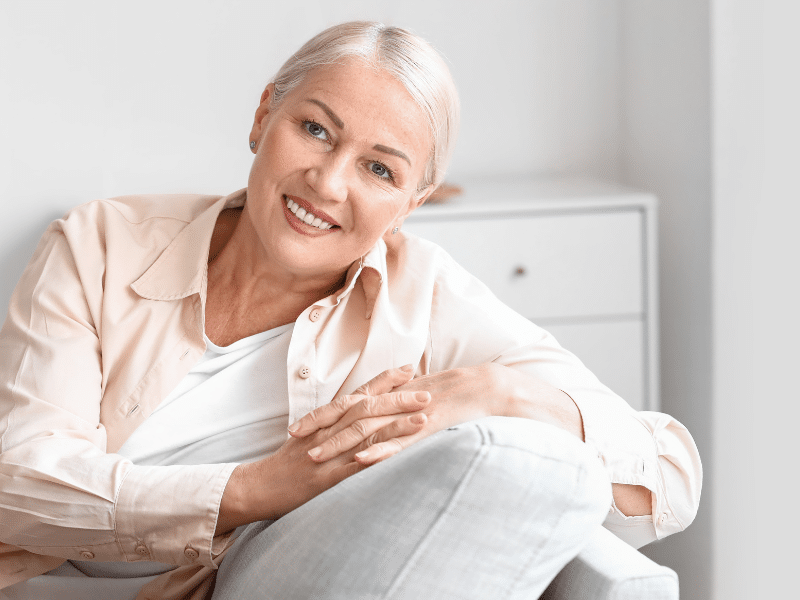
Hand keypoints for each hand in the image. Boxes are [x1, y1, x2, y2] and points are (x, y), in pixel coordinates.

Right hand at [216, 366, 429, 532]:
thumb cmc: (288, 462)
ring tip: (423, 419)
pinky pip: (353, 468)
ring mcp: (328, 453)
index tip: (409, 369)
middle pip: (367, 408)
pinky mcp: (325, 478)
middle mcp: (329, 431)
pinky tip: (396, 456)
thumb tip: (361, 413)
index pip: (360, 393)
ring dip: (396, 425)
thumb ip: (336, 424)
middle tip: (428, 394)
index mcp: (327, 420)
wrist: (259, 485)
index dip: (385, 380)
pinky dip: (374, 459)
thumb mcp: (313, 436)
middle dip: (399, 399)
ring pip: (365, 434)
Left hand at [293, 363, 583, 466]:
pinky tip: (361, 461)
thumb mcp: (419, 398)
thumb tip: (379, 417)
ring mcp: (409, 416)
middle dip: (320, 426)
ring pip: (368, 430)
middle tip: (292, 439)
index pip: (349, 404)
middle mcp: (395, 403)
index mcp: (392, 395)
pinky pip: (400, 442)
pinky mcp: (427, 428)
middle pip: (349, 414)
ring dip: (340, 443)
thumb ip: (397, 406)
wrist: (487, 388)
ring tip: (315, 456)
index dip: (323, 415)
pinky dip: (380, 450)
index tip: (298, 426)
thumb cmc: (456, 395)